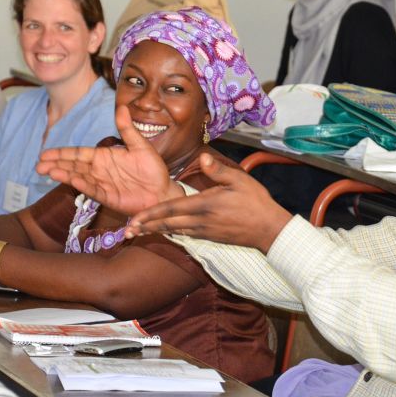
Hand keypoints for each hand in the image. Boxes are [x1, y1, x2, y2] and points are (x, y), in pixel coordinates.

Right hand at [36, 105, 183, 215]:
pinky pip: (91, 190)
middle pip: (73, 166)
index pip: (79, 153)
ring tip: (48, 171)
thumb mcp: (141, 146)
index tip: (45, 153)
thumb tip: (121, 107)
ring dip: (63, 174)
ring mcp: (102, 184)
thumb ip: (128, 129)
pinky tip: (70, 180)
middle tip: (38, 164)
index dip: (62, 153)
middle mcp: (99, 170)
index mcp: (104, 156)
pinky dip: (81, 185)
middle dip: (56, 164)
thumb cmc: (153, 170)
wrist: (163, 192)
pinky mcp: (107, 197)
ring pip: (78, 178)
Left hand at [127, 153, 292, 253]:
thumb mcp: (239, 180)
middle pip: (167, 224)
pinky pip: (186, 235)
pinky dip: (172, 233)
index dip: (150, 214)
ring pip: (175, 231)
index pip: (171, 209)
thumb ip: (218, 170)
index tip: (134, 218)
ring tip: (139, 232)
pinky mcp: (210, 238)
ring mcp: (205, 232)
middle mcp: (201, 221)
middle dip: (146, 227)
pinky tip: (165, 232)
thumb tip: (203, 157)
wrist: (268, 229)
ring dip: (156, 231)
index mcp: (205, 205)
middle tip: (126, 230)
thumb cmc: (255, 202)